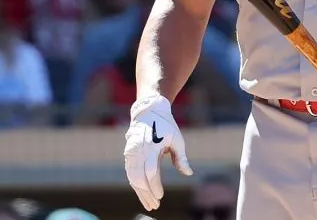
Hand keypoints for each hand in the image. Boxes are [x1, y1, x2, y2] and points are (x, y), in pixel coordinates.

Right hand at [123, 94, 192, 210]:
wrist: (149, 111)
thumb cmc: (166, 126)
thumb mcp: (177, 139)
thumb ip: (181, 158)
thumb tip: (188, 174)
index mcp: (151, 145)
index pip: (151, 171)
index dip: (155, 186)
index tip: (161, 196)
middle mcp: (138, 149)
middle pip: (139, 177)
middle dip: (146, 193)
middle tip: (155, 205)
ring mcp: (131, 151)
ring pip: (132, 176)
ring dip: (139, 192)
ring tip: (148, 203)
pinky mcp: (128, 153)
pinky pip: (130, 172)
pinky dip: (135, 184)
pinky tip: (142, 192)